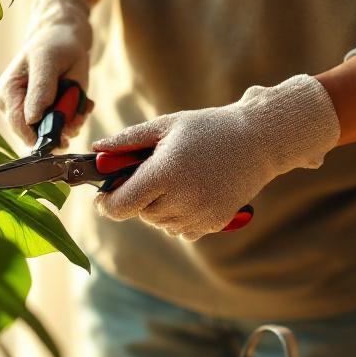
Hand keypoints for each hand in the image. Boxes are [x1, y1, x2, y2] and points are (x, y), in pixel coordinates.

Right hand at [0, 0, 93, 147]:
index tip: (69, 127)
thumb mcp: (48, 61)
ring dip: (73, 121)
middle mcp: (14, 106)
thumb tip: (32, 119)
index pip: (20, 126)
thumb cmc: (54, 44)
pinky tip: (82, 101)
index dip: (43, 133)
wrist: (64, 36)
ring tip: (82, 101)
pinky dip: (76, 117)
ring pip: (52, 133)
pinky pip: (62, 127)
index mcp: (7, 93)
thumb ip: (41, 89)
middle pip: (37, 134)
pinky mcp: (46, 114)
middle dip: (62, 126)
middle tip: (81, 108)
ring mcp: (30, 111)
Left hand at [93, 75, 341, 240]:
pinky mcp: (214, 223)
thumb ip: (127, 141)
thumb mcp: (166, 126)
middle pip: (140, 213)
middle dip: (139, 196)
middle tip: (155, 172)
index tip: (104, 196)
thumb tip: (96, 150)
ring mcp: (200, 214)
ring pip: (160, 223)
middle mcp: (182, 199)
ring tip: (179, 178)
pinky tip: (194, 191)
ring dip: (159, 207)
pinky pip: (181, 230)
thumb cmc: (209, 128)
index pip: (120, 206)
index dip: (107, 203)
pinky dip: (179, 216)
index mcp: (165, 173)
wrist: (259, 140)